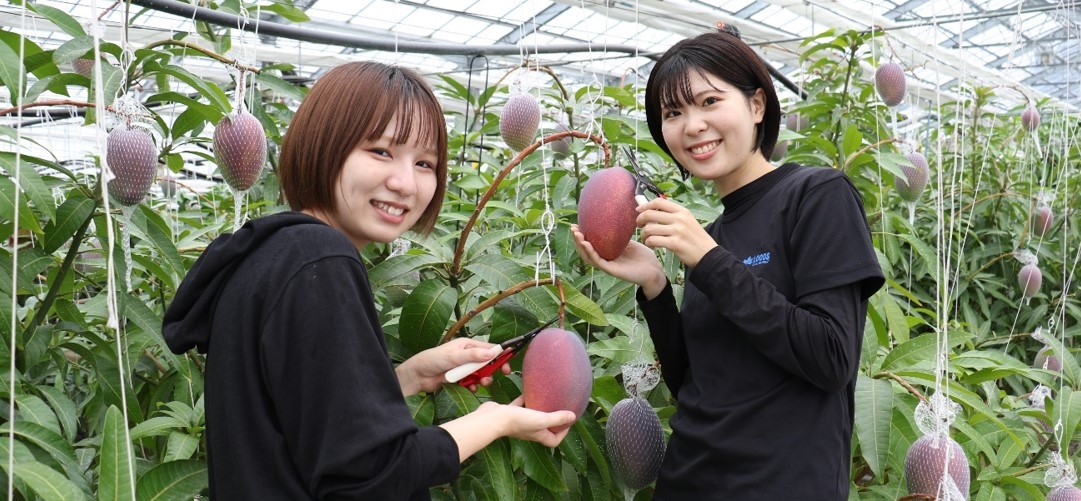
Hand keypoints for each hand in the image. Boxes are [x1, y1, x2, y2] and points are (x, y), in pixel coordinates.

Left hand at [396, 338, 508, 394]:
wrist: (417, 376)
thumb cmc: (433, 360)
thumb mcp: (454, 356)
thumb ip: (473, 356)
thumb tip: (492, 352)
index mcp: (468, 345)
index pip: (489, 348)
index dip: (500, 356)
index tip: (507, 365)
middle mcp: (467, 354)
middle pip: (487, 362)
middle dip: (491, 370)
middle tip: (497, 376)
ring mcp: (463, 366)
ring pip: (480, 373)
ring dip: (482, 379)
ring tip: (481, 383)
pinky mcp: (460, 377)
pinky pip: (472, 382)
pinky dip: (473, 385)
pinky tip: (471, 388)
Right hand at [440, 396, 576, 461]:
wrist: (491, 418)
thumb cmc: (516, 421)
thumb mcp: (540, 419)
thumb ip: (556, 418)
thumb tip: (573, 416)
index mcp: (538, 434)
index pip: (553, 441)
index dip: (562, 434)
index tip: (568, 422)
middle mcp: (529, 430)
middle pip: (544, 429)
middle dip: (552, 421)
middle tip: (559, 408)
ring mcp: (519, 422)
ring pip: (532, 416)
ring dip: (539, 409)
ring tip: (546, 398)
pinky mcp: (509, 413)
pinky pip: (519, 405)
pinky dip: (524, 399)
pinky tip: (529, 390)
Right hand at [570, 224, 666, 297]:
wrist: (654, 270)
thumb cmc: (643, 257)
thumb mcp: (629, 241)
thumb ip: (620, 233)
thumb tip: (615, 215)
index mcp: (607, 253)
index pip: (589, 244)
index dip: (581, 235)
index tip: (576, 224)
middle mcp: (604, 259)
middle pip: (585, 251)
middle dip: (577, 239)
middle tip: (573, 228)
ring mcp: (607, 266)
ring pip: (588, 257)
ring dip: (580, 245)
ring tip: (577, 234)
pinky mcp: (612, 270)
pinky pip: (598, 261)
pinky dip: (591, 252)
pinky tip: (587, 243)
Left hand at [635, 197, 717, 267]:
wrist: (708, 254)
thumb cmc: (695, 238)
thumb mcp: (688, 221)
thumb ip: (672, 215)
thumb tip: (652, 210)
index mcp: (682, 211)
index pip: (659, 202)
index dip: (645, 205)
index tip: (638, 210)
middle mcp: (679, 218)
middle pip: (650, 214)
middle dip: (640, 220)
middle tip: (639, 226)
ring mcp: (677, 231)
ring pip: (649, 228)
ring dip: (643, 234)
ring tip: (646, 239)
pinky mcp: (675, 244)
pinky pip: (653, 240)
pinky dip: (649, 243)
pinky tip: (653, 245)